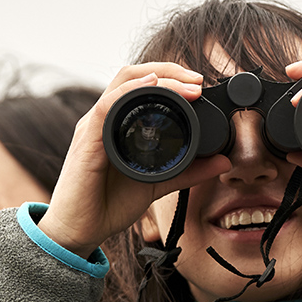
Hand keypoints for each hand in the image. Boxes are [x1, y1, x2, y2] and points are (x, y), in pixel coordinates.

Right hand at [38, 63, 231, 258]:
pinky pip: (106, 107)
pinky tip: (149, 88)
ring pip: (122, 85)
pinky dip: (129, 93)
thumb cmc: (107, 206)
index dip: (170, 76)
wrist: (79, 232)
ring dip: (157, 78)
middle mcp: (103, 120)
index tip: (199, 85)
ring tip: (186, 86)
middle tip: (198, 82)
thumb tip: (222, 162)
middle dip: (168, 70)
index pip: (140, 84)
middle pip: (132, 75)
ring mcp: (93, 128)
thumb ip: (187, 172)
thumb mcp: (156, 184)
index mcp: (116, 124)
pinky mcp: (86, 143)